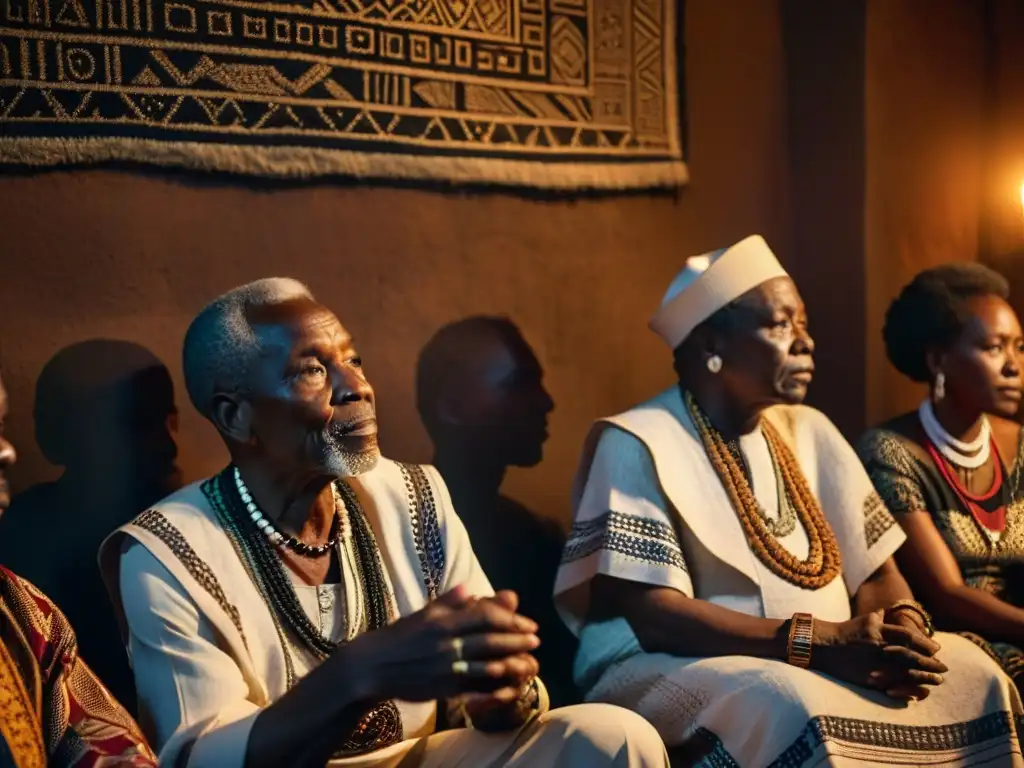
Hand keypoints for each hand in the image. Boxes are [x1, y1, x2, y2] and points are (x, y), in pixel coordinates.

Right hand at [339, 585, 539, 704]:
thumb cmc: (400, 636)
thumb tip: (470, 587)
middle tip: (536, 638)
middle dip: (517, 639)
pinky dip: (492, 683)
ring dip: (511, 660)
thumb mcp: (423, 613)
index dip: (509, 617)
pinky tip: (507, 680)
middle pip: (490, 639)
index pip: (485, 615)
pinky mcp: (443, 687)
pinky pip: (473, 685)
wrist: (372, 666)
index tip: (526, 621)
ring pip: (486, 663)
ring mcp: (446, 667)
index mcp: (443, 621)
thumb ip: (449, 601)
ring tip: (529, 659)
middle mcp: (447, 644)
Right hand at [812, 611, 946, 700]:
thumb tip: (897, 611)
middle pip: (910, 655)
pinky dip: (909, 689)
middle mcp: (878, 646)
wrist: (823, 646)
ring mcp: (874, 663)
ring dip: (925, 677)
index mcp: (878, 630)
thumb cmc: (846, 631)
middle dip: (930, 663)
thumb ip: (882, 616)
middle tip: (944, 668)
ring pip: (906, 671)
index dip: (925, 643)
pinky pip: (894, 684)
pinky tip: (920, 691)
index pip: (908, 636)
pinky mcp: (869, 678)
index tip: (937, 649)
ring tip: (937, 680)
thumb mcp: (864, 619)